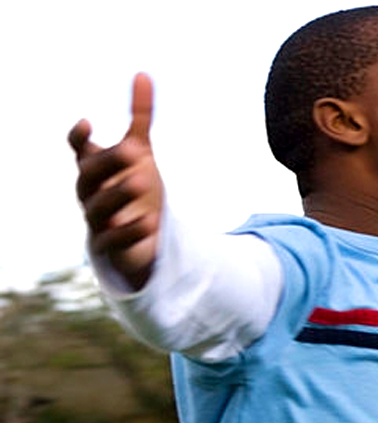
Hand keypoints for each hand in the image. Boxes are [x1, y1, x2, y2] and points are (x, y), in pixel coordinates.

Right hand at [68, 73, 163, 289]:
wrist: (139, 232)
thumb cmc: (131, 185)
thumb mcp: (139, 151)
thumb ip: (140, 116)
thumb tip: (142, 74)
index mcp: (94, 167)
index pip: (79, 151)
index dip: (79, 139)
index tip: (87, 122)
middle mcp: (90, 191)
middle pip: (89, 176)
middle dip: (109, 163)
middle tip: (134, 151)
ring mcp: (97, 219)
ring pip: (99, 207)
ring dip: (119, 194)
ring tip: (143, 182)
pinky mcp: (109, 245)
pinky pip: (114, 239)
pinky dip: (129, 230)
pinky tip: (149, 222)